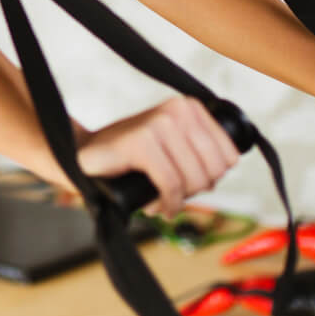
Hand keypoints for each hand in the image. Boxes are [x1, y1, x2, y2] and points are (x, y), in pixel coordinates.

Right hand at [75, 96, 240, 215]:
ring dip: (179, 200)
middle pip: (212, 169)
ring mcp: (158, 123)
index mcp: (189, 107)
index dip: (212, 178)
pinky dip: (168, 203)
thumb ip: (199, 152)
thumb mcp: (172, 147)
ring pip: (193, 178)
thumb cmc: (131, 157)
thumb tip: (225, 169)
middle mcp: (177, 110)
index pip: (228, 156)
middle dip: (195, 190)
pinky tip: (159, 208)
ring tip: (162, 201)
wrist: (86, 155)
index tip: (191, 184)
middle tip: (175, 195)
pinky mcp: (141, 141)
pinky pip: (171, 184)